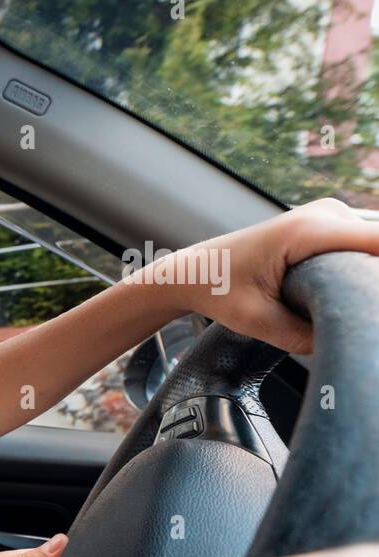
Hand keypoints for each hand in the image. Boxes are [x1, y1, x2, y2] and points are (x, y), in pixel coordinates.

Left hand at [135, 197, 378, 354]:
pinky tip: (339, 293)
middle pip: (376, 248)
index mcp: (307, 230)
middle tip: (351, 315)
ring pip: (371, 248)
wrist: (195, 270)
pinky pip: (360, 245)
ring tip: (336, 305)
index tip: (372, 302)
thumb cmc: (217, 288)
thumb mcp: (255, 320)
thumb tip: (342, 343)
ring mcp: (328, 214)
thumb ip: (301, 335)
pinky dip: (356, 270)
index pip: (378, 241)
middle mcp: (323, 213)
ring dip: (364, 277)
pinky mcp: (327, 224)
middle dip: (370, 283)